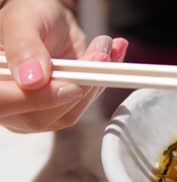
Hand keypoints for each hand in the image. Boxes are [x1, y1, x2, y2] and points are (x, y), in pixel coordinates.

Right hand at [0, 0, 127, 131]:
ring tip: (105, 46)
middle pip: (44, 115)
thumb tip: (30, 80)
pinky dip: (104, 79)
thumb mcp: (23, 22)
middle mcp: (13, 106)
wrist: (50, 20)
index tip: (73, 82)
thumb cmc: (30, 17)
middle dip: (80, 84)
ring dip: (97, 79)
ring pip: (70, 111)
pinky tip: (113, 54)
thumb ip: (24, 48)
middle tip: (101, 53)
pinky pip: (85, 102)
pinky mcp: (63, 107)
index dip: (40, 98)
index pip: (7, 104)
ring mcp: (38, 110)